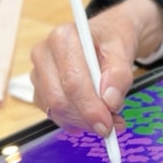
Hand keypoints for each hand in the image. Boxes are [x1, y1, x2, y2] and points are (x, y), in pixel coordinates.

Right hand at [29, 0, 162, 135]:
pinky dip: (75, 121)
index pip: (73, 81)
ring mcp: (39, 73)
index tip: (108, 123)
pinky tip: (92, 116)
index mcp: (63, 38)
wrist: (106, 38)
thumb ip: (119, 74)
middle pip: (59, 99)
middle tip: (111, 124)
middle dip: (87, 117)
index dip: (90, 107)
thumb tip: (109, 100)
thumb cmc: (112, 39)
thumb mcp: (123, 49)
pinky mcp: (40, 90)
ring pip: (55, 110)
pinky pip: (53, 114)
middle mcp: (44, 54)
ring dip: (82, 121)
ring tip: (108, 118)